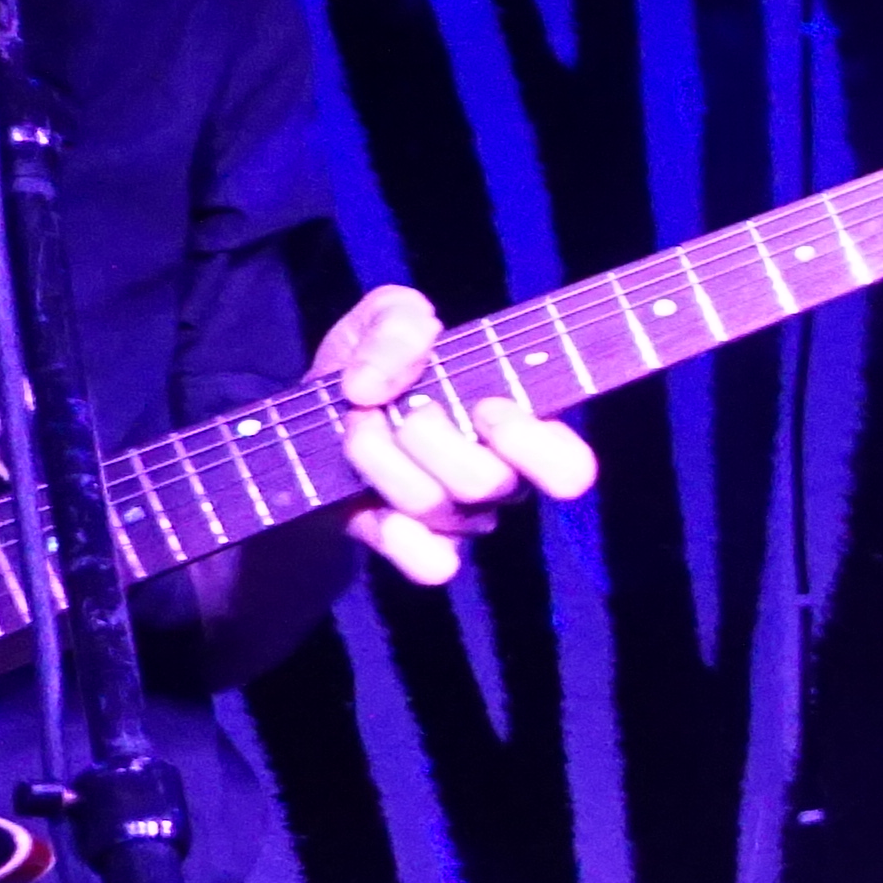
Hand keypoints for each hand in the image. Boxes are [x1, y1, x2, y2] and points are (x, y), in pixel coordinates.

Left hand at [313, 286, 596, 589]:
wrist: (311, 426)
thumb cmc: (374, 368)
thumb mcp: (383, 317)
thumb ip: (397, 321)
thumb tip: (372, 383)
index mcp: (520, 426)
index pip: (571, 467)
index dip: (527, 440)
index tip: (481, 404)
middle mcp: (500, 479)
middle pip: (489, 482)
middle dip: (425, 435)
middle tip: (401, 410)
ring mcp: (461, 518)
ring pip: (436, 506)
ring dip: (378, 456)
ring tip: (356, 425)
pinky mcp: (418, 547)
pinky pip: (431, 564)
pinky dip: (396, 535)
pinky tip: (369, 503)